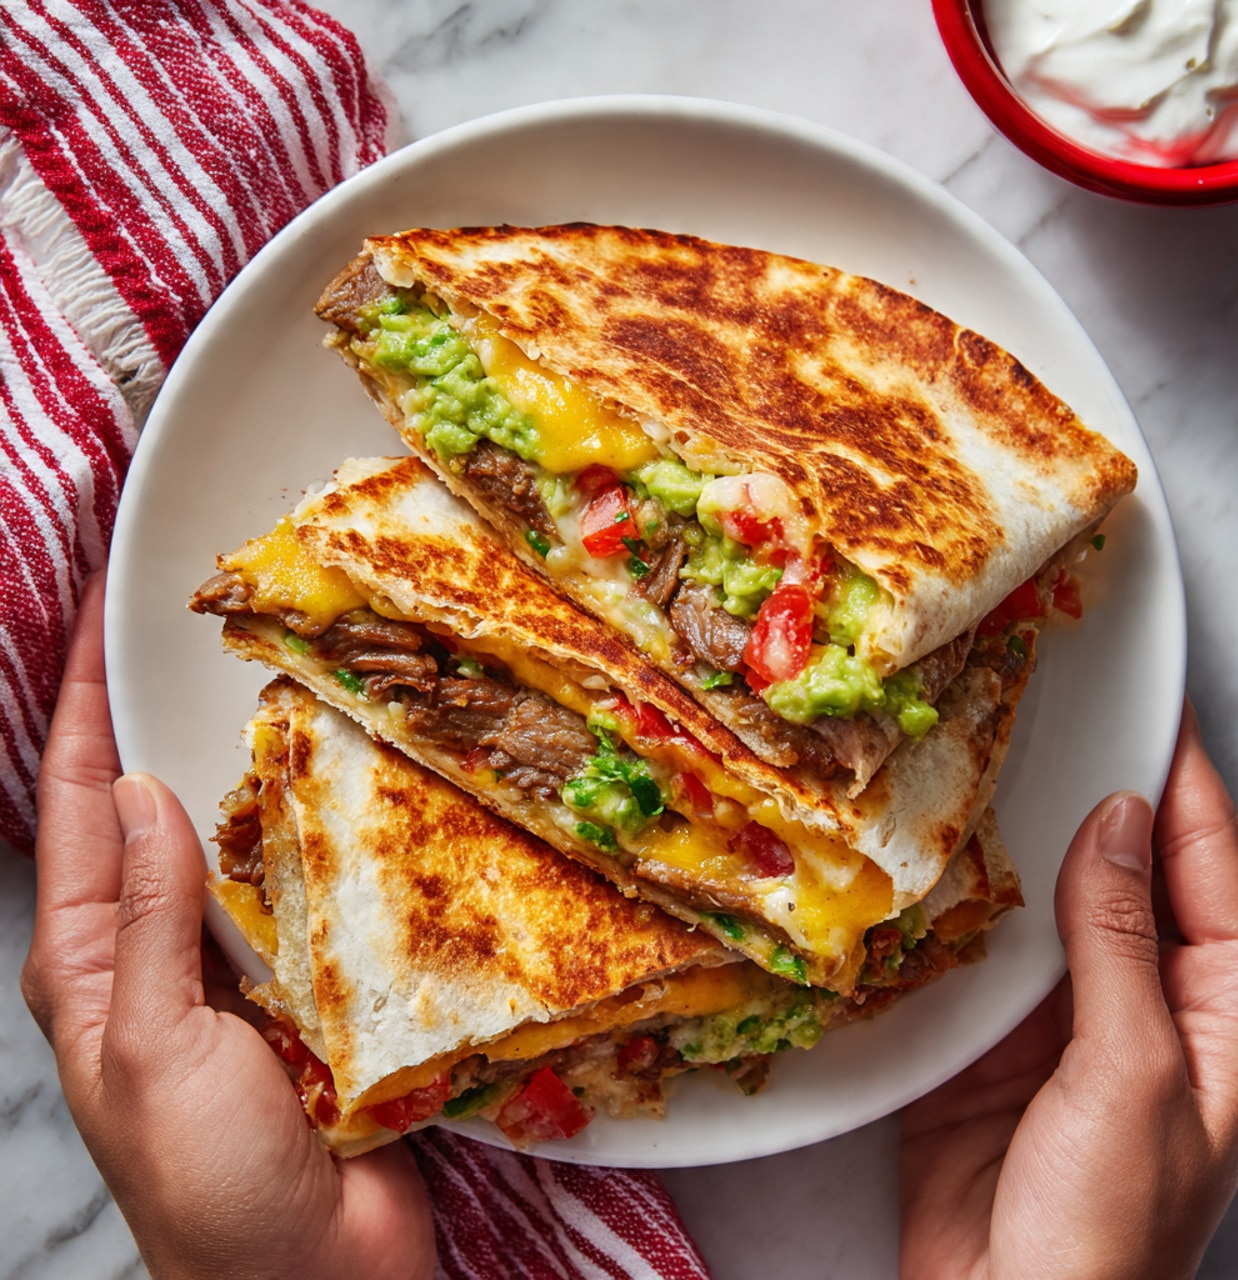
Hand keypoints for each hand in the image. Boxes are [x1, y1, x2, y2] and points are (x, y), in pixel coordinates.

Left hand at [21, 575, 436, 1279]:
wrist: (316, 1279)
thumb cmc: (209, 1187)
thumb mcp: (155, 1053)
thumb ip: (147, 925)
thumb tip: (145, 795)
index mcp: (91, 961)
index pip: (80, 804)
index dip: (87, 704)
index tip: (103, 614)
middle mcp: (161, 944)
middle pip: (156, 801)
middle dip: (164, 711)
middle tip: (196, 619)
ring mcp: (242, 955)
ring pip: (240, 829)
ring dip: (252, 758)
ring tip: (281, 671)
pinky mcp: (315, 970)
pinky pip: (312, 875)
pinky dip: (320, 819)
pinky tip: (349, 774)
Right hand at [900, 701, 1237, 1279]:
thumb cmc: (1109, 1230)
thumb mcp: (1133, 1073)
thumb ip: (1120, 942)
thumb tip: (1114, 823)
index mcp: (1219, 1009)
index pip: (1210, 867)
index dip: (1185, 785)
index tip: (1152, 707)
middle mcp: (1145, 999)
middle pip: (1127, 871)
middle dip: (1096, 797)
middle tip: (1054, 718)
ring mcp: (1064, 1015)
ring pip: (1047, 900)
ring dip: (1018, 845)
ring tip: (985, 770)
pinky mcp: (991, 1036)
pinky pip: (981, 947)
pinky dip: (961, 903)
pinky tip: (934, 861)